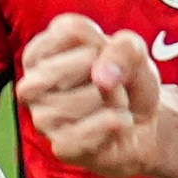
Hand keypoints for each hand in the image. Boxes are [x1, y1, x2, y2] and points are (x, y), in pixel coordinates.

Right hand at [16, 12, 167, 177]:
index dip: (103, 41)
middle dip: (102, 72)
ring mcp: (42, 118)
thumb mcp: (134, 53)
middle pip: (66, 67)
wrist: (145, 124)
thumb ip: (124, 50)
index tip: (106, 54)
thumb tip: (100, 78)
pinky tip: (119, 122)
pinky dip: (112, 125)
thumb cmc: (127, 81)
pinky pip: (83, 134)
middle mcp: (32, 85)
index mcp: (41, 52)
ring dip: (111, 101)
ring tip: (115, 104)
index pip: (71, 31)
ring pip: (75, 103)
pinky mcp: (61, 146)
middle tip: (112, 82)